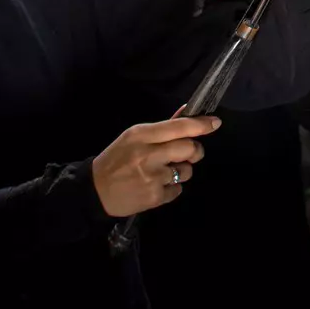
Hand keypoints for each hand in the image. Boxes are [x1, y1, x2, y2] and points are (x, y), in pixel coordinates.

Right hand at [91, 114, 219, 216]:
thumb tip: (189, 112)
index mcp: (141, 135)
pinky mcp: (154, 197)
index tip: (215, 123)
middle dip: (195, 151)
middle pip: (189, 148)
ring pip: (186, 171)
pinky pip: (177, 190)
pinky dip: (171, 188)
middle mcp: (148, 154)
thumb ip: (163, 128)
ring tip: (163, 172)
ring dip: (181, 171)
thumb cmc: (117, 159)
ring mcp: (152, 177)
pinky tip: (155, 186)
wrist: (94, 190)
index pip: (178, 126)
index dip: (200, 125)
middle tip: (188, 153)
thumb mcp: (134, 137)